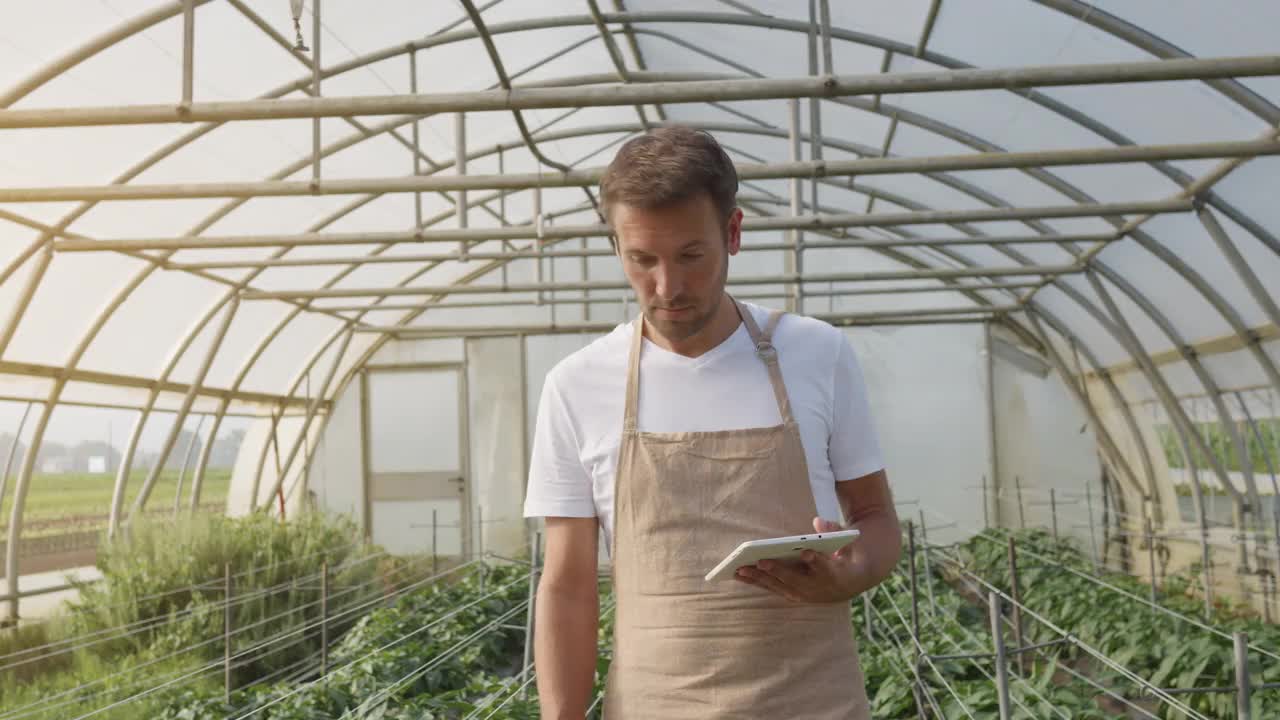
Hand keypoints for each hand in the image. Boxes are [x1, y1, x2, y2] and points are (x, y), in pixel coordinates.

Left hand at [733, 517, 862, 602]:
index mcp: (835, 574)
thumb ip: (833, 530)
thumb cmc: (843, 556)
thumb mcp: (845, 541)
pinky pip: (773, 588)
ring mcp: (804, 595)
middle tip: (761, 561)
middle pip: (796, 580)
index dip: (816, 561)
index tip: (807, 553)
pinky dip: (756, 582)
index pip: (826, 567)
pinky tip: (739, 574)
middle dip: (778, 571)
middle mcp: (818, 588)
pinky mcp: (793, 595)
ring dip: (760, 579)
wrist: (849, 583)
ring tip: (740, 569)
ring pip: (780, 587)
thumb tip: (818, 521)